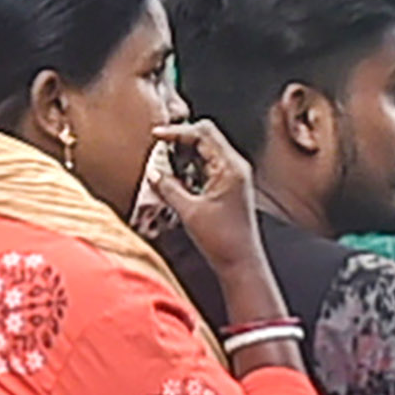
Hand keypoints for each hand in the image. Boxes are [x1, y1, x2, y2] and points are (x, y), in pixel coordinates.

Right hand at [138, 117, 262, 275]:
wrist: (240, 263)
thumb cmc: (224, 241)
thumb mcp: (190, 211)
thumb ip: (169, 188)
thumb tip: (153, 172)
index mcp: (230, 167)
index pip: (204, 133)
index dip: (178, 131)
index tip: (158, 135)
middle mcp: (235, 167)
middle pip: (206, 137)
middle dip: (180, 140)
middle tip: (159, 149)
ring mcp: (233, 176)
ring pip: (205, 152)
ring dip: (184, 155)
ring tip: (164, 165)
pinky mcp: (228, 187)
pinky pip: (207, 167)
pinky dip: (190, 168)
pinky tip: (176, 179)